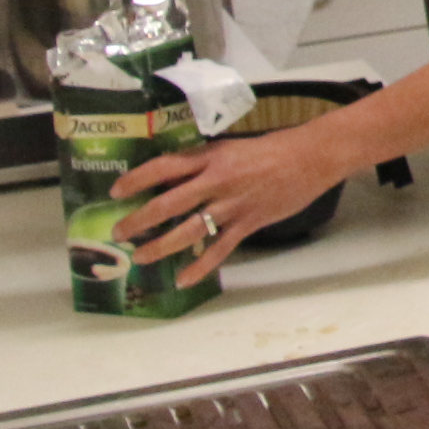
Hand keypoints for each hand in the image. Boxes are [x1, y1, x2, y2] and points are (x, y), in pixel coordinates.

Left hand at [113, 127, 348, 286]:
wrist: (312, 157)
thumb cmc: (273, 148)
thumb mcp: (231, 148)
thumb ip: (204, 163)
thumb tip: (172, 179)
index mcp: (212, 158)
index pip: (164, 167)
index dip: (137, 180)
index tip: (116, 191)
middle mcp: (217, 182)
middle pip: (168, 204)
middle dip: (139, 220)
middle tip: (119, 232)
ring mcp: (232, 206)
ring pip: (188, 231)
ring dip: (160, 246)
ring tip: (140, 256)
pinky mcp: (248, 223)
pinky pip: (219, 249)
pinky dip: (200, 267)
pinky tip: (182, 280)